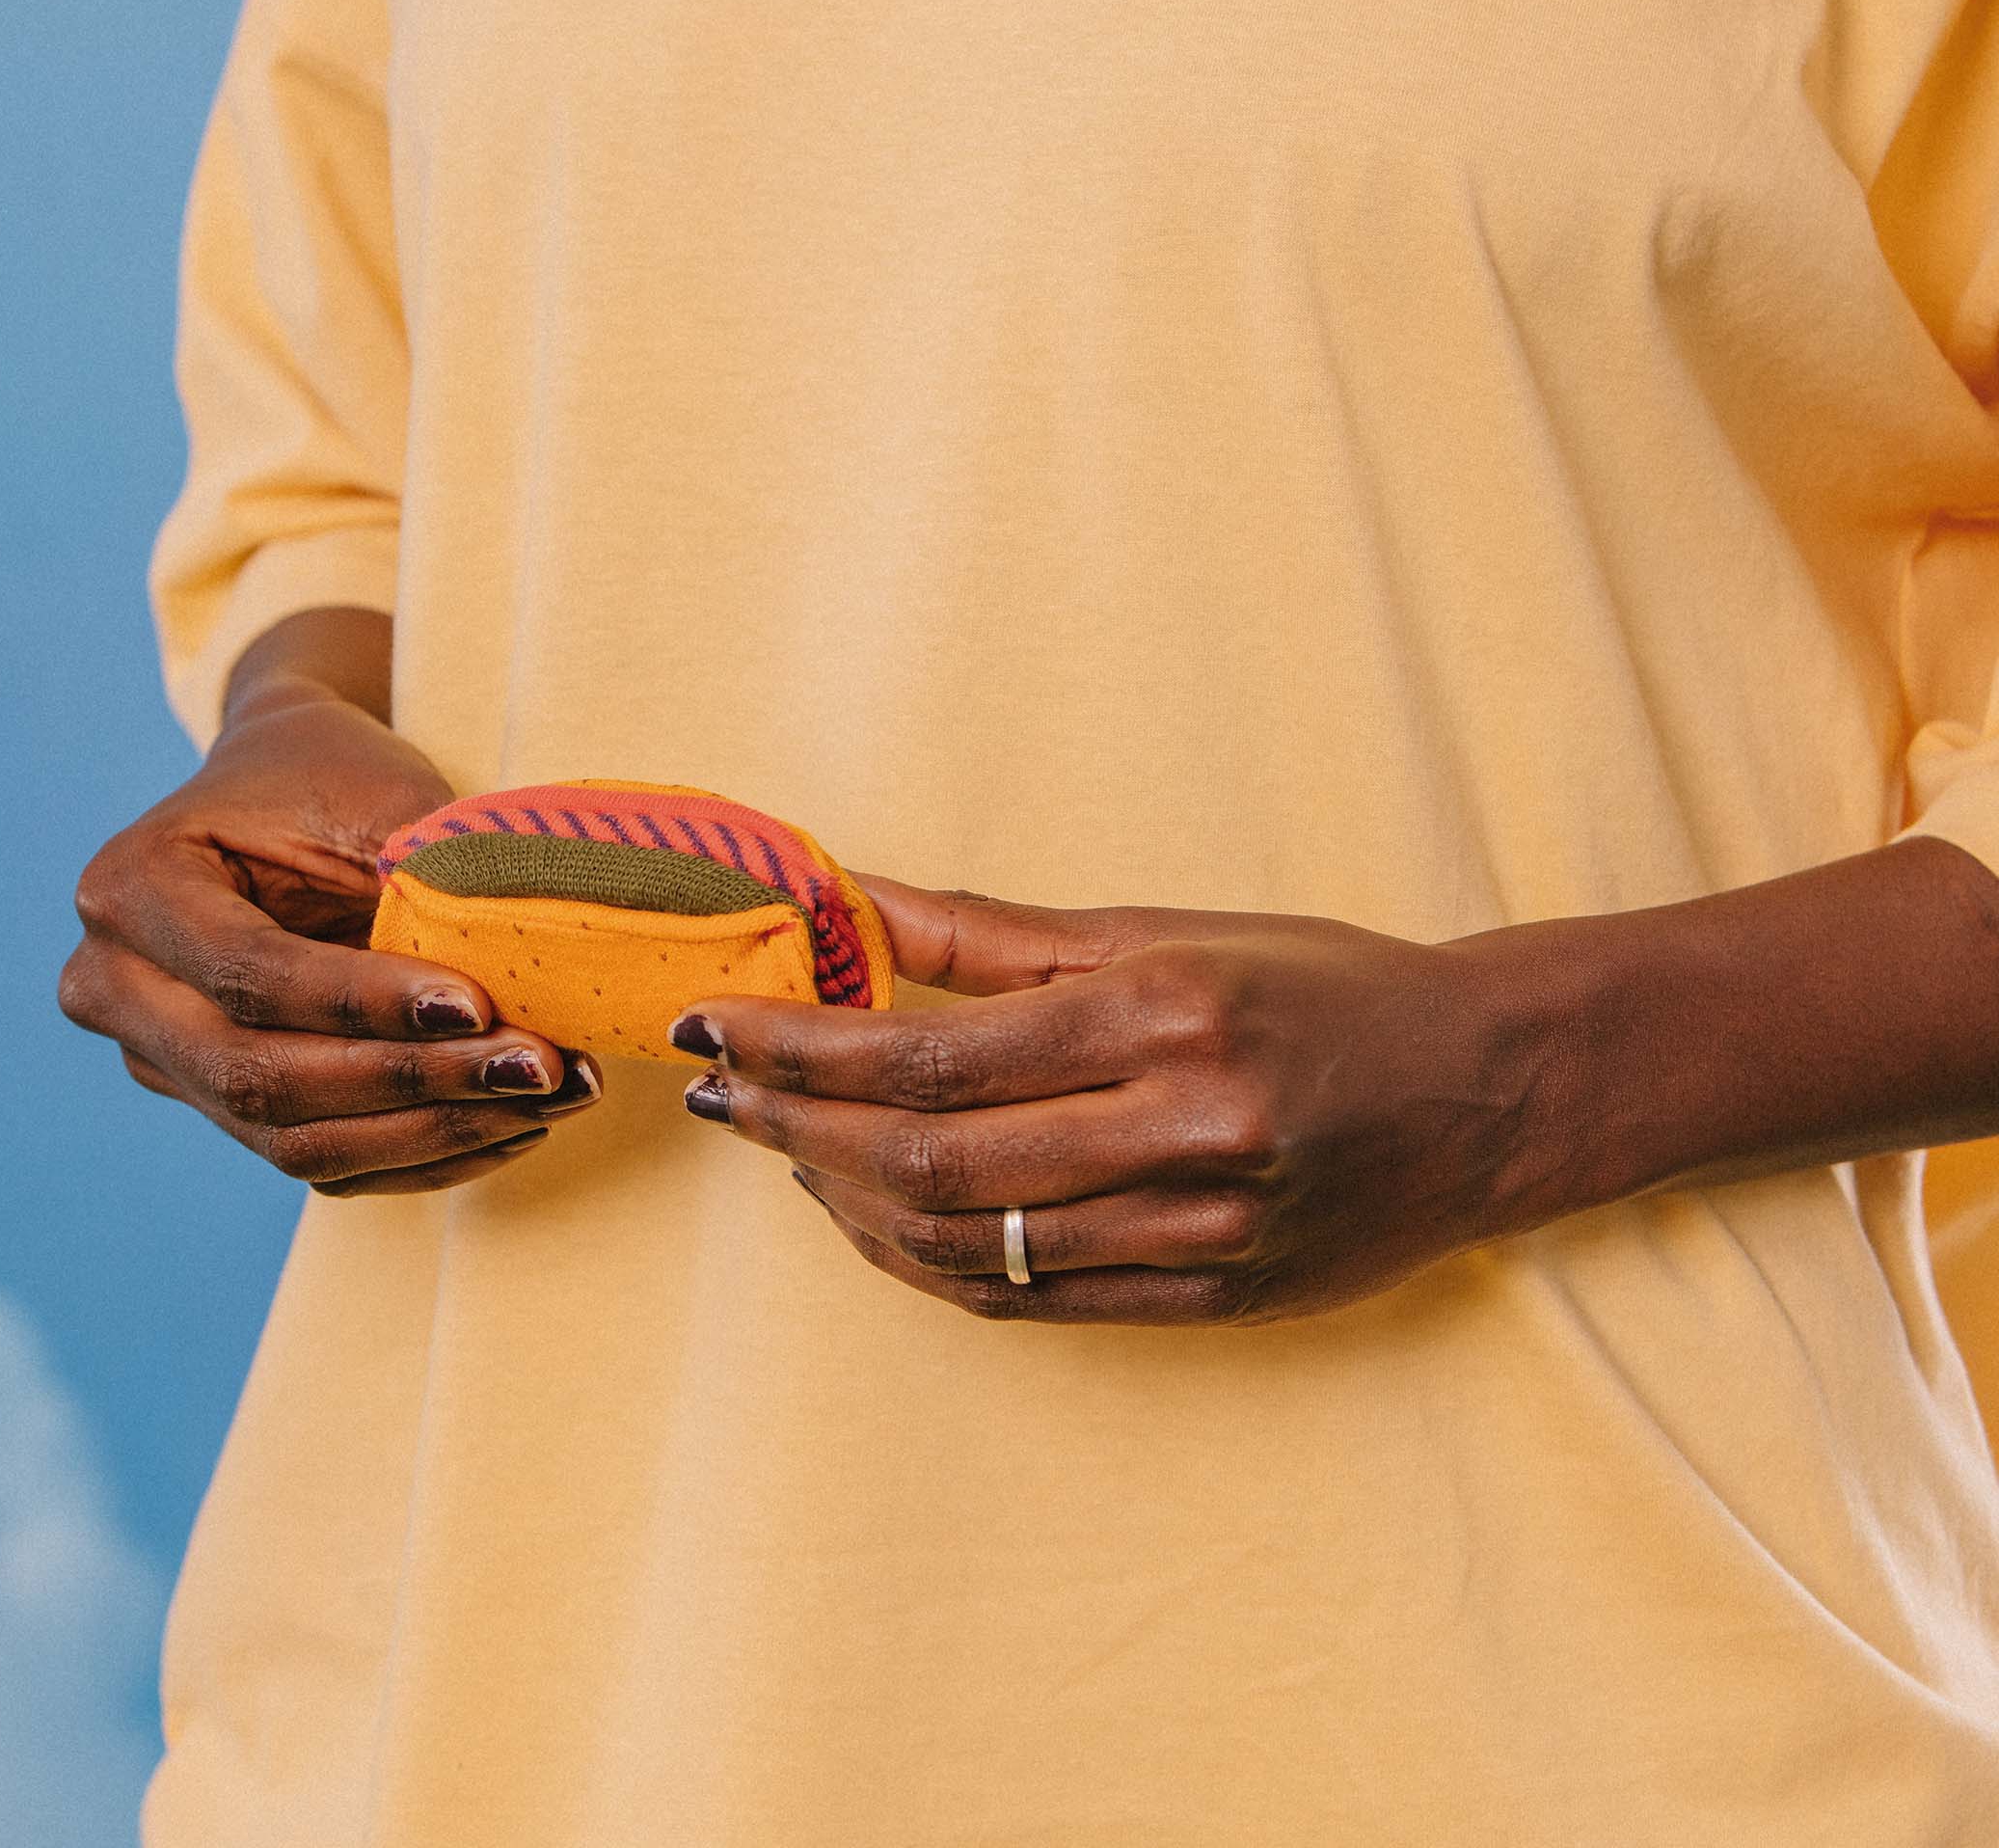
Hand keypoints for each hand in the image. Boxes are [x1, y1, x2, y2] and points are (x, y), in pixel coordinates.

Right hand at [58, 679, 600, 1192]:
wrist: (286, 793)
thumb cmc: (329, 776)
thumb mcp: (375, 796)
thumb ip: (422, 883)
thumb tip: (515, 980)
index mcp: (131, 890)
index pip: (249, 974)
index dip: (363, 1003)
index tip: (476, 1006)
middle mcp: (117, 990)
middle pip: (260, 1076)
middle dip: (411, 1083)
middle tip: (536, 1068)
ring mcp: (162, 1063)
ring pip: (294, 1141)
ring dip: (434, 1132)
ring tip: (550, 1098)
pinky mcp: (219, 1111)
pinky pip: (323, 1163)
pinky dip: (425, 1153)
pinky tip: (516, 1123)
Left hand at [666, 876, 1596, 1324]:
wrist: (1489, 1090)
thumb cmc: (1317, 987)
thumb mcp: (1160, 933)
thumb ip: (990, 937)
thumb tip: (845, 899)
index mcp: (1162, 1017)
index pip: (928, 1052)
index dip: (797, 1048)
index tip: (712, 1029)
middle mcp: (1182, 1133)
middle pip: (925, 1158)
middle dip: (793, 1127)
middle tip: (719, 1095)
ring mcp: (1200, 1233)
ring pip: (963, 1245)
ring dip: (846, 1200)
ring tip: (788, 1146)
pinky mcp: (1213, 1300)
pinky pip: (1026, 1302)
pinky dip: (925, 1262)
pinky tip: (871, 1215)